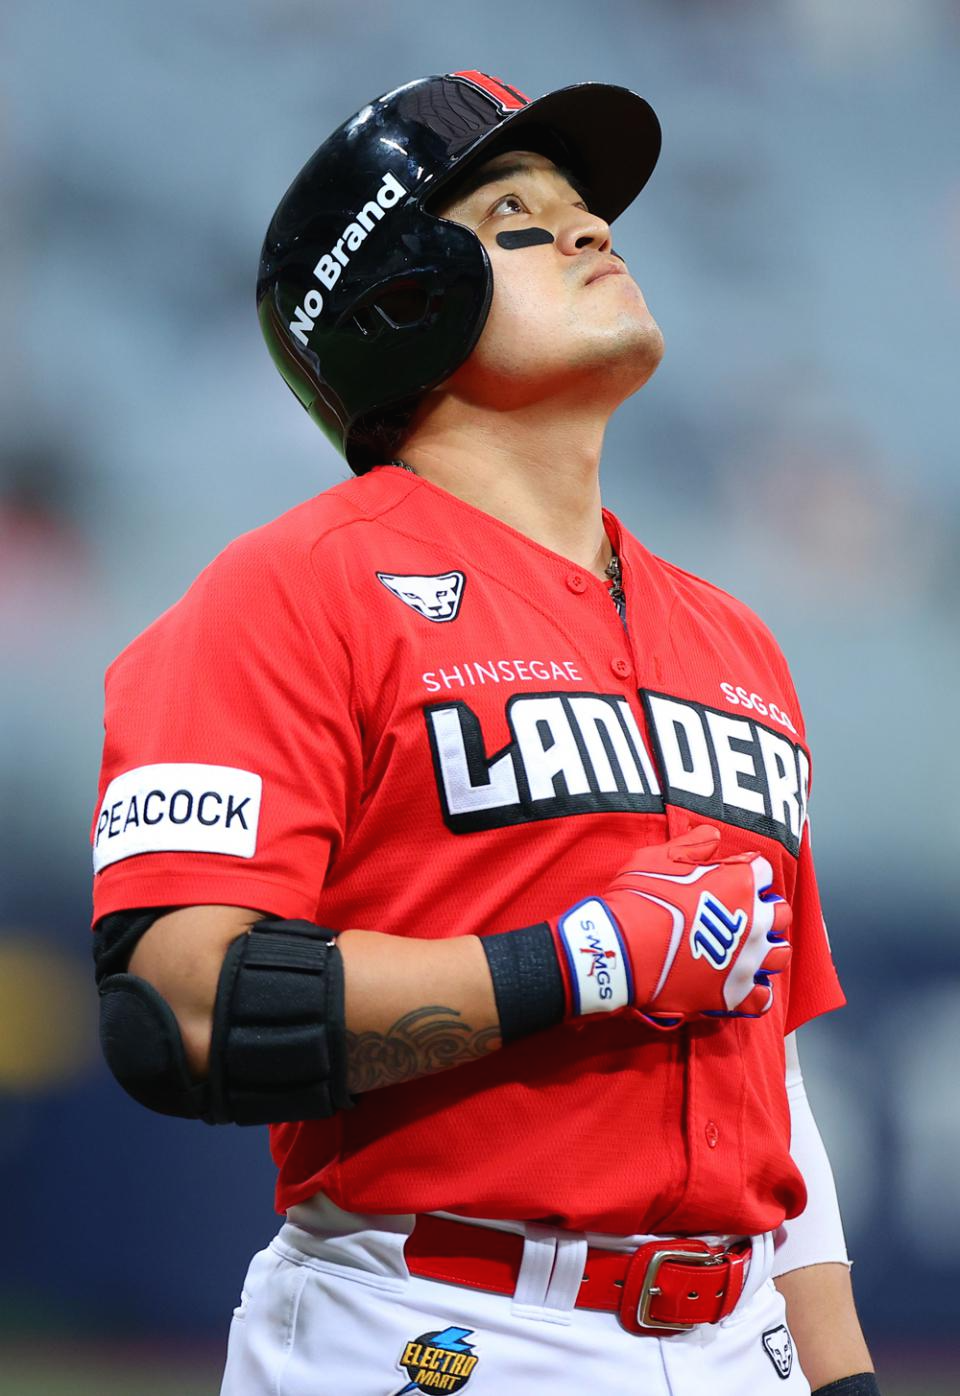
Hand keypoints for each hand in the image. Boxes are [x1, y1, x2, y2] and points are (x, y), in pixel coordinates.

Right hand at [552, 825, 791, 1027]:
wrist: (620, 950)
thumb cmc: (638, 899)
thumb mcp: (658, 858)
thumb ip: (691, 846)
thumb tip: (712, 836)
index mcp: (739, 883)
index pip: (762, 871)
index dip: (748, 871)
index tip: (733, 876)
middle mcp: (751, 921)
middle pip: (780, 913)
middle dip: (768, 910)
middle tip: (748, 913)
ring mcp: (745, 960)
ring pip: (779, 955)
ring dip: (769, 949)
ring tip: (751, 949)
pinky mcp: (732, 994)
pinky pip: (761, 998)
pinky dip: (756, 993)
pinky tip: (743, 985)